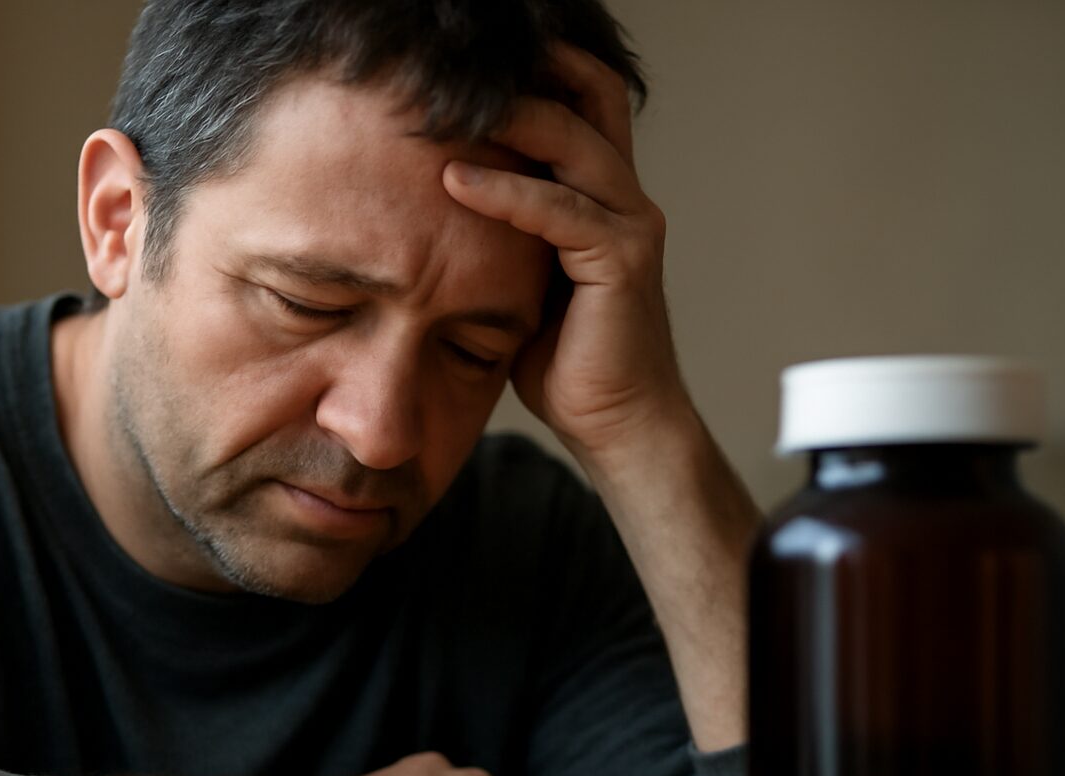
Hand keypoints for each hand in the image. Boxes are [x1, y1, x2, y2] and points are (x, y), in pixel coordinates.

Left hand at [442, 43, 690, 454]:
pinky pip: (558, 210)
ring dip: (507, 117)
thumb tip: (434, 207)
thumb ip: (501, 237)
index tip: (465, 62)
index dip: (539, 71)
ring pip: (573, 142)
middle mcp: (626, 199)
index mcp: (605, 198)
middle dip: (528, 70)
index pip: (583, 103)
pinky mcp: (621, 262)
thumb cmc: (566, 362)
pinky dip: (503, 192)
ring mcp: (630, 226)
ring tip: (441, 104)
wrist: (617, 426)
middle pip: (590, 97)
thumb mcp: (523, 282)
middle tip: (453, 60)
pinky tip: (453, 181)